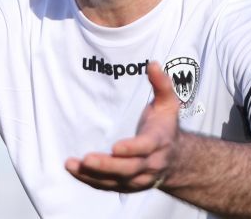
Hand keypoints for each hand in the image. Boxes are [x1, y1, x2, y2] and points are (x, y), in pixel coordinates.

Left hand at [65, 61, 180, 191]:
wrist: (177, 160)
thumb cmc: (166, 126)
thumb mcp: (169, 104)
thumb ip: (162, 84)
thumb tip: (153, 63)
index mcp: (159, 142)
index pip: (145, 148)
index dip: (131, 149)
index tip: (115, 147)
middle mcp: (150, 164)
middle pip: (129, 169)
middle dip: (107, 165)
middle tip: (86, 159)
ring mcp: (138, 178)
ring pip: (116, 181)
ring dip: (93, 175)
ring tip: (72, 165)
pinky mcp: (127, 186)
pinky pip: (107, 186)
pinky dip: (90, 181)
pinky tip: (74, 170)